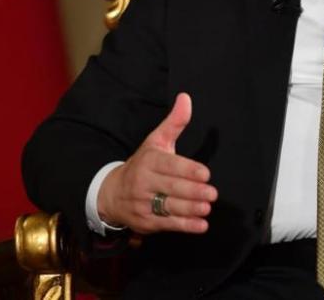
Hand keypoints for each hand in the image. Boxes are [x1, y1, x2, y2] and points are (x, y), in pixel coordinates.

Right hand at [98, 93, 216, 233]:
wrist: (111, 193)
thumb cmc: (142, 165)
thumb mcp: (155, 141)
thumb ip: (174, 123)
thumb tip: (186, 98)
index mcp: (149, 161)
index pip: (170, 165)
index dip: (188, 170)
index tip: (205, 174)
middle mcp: (144, 182)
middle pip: (171, 188)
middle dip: (193, 192)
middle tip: (212, 194)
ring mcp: (143, 203)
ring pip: (169, 207)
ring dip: (190, 210)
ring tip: (207, 208)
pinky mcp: (145, 222)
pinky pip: (167, 224)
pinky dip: (185, 226)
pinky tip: (200, 225)